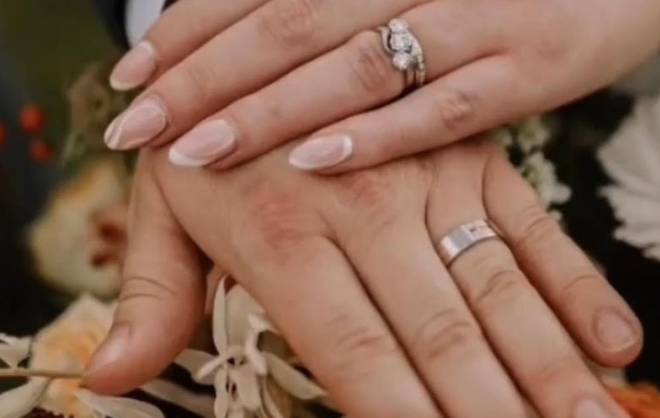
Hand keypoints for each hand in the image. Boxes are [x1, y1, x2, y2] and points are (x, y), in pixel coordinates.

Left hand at [85, 140, 643, 417]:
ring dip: (561, 376)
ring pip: (503, 291)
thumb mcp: (166, 208)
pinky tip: (619, 352)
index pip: (357, 353)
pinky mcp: (478, 156)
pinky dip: (580, 288)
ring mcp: (433, 177)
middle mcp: (367, 207)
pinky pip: (538, 228)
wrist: (266, 33)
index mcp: (282, 233)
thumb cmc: (213, 144)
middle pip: (445, 338)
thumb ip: (152, 296)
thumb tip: (108, 381)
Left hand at [103, 0, 659, 170]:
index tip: (129, 76)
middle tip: (133, 126)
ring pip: (350, 63)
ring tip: (191, 150)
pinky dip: (377, 134)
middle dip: (201, 76)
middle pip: (286, 22)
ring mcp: (473, 16)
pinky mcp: (530, 67)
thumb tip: (269, 41)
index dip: (189, 26)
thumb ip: (345, 3)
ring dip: (265, 109)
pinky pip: (443, 108)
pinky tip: (314, 160)